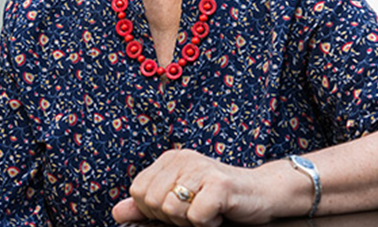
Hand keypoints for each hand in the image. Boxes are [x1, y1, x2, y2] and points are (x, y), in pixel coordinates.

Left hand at [112, 149, 294, 226]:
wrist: (261, 194)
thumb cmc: (218, 199)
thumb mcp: (179, 201)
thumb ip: (147, 206)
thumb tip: (117, 212)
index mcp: (170, 159)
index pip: (138, 192)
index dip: (154, 210)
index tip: (179, 208)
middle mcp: (183, 158)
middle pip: (153, 202)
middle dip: (173, 218)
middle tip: (196, 210)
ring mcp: (201, 169)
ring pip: (171, 210)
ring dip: (191, 221)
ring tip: (209, 210)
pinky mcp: (219, 184)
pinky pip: (196, 216)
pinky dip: (208, 223)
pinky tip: (220, 213)